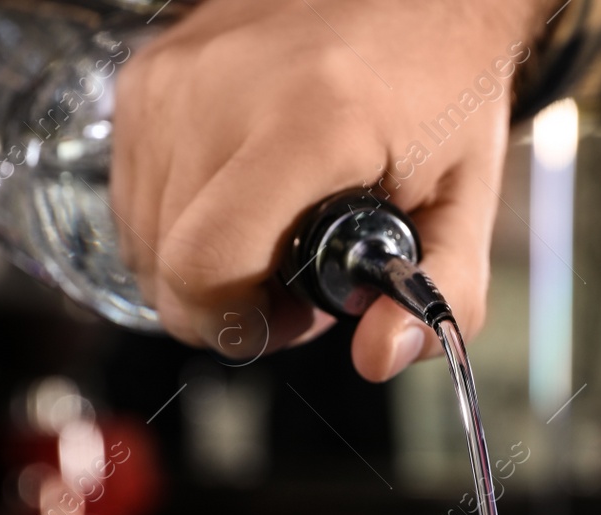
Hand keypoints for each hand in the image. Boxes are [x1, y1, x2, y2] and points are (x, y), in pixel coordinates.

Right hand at [111, 0, 546, 379]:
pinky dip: (177, 215)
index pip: (204, 267)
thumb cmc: (440, 85)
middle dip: (224, 300)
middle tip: (291, 274)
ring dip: (198, 259)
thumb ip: (442, 293)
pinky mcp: (148, 73)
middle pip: (166, 264)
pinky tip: (238, 195)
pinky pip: (133, 190)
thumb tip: (383, 355)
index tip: (285, 316)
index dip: (236, 322)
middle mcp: (223, 92)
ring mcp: (174, 78)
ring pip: (140, 235)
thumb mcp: (467, 202)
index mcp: (310, 124)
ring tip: (269, 229)